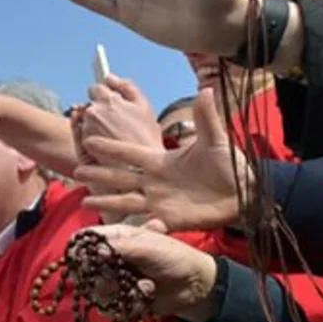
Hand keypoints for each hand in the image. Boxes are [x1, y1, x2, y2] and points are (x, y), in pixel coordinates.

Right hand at [73, 89, 249, 231]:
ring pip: (127, 201)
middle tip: (77, 170)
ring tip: (86, 200)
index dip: (110, 147)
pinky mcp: (170, 220)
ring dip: (108, 201)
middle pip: (121, 177)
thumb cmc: (228, 164)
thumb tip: (206, 90)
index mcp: (160, 161)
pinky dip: (140, 229)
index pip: (130, 153)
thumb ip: (206, 118)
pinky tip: (125, 232)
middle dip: (99, 173)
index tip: (88, 139)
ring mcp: (160, 201)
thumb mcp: (216, 140)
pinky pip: (151, 225)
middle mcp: (154, 181)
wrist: (244, 191)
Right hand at [81, 224, 217, 321]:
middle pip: (83, 270)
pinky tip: (145, 298)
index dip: (78, 250)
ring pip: (95, 292)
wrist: (196, 285)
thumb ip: (122, 248)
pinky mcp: (120, 301)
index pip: (83, 241)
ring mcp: (113, 281)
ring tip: (145, 287)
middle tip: (118, 277)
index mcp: (113, 239)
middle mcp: (108, 259)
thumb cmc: (176, 257)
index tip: (86, 260)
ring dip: (121, 292)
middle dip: (102, 277)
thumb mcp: (151, 247)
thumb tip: (96, 251)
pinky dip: (129, 306)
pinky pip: (111, 309)